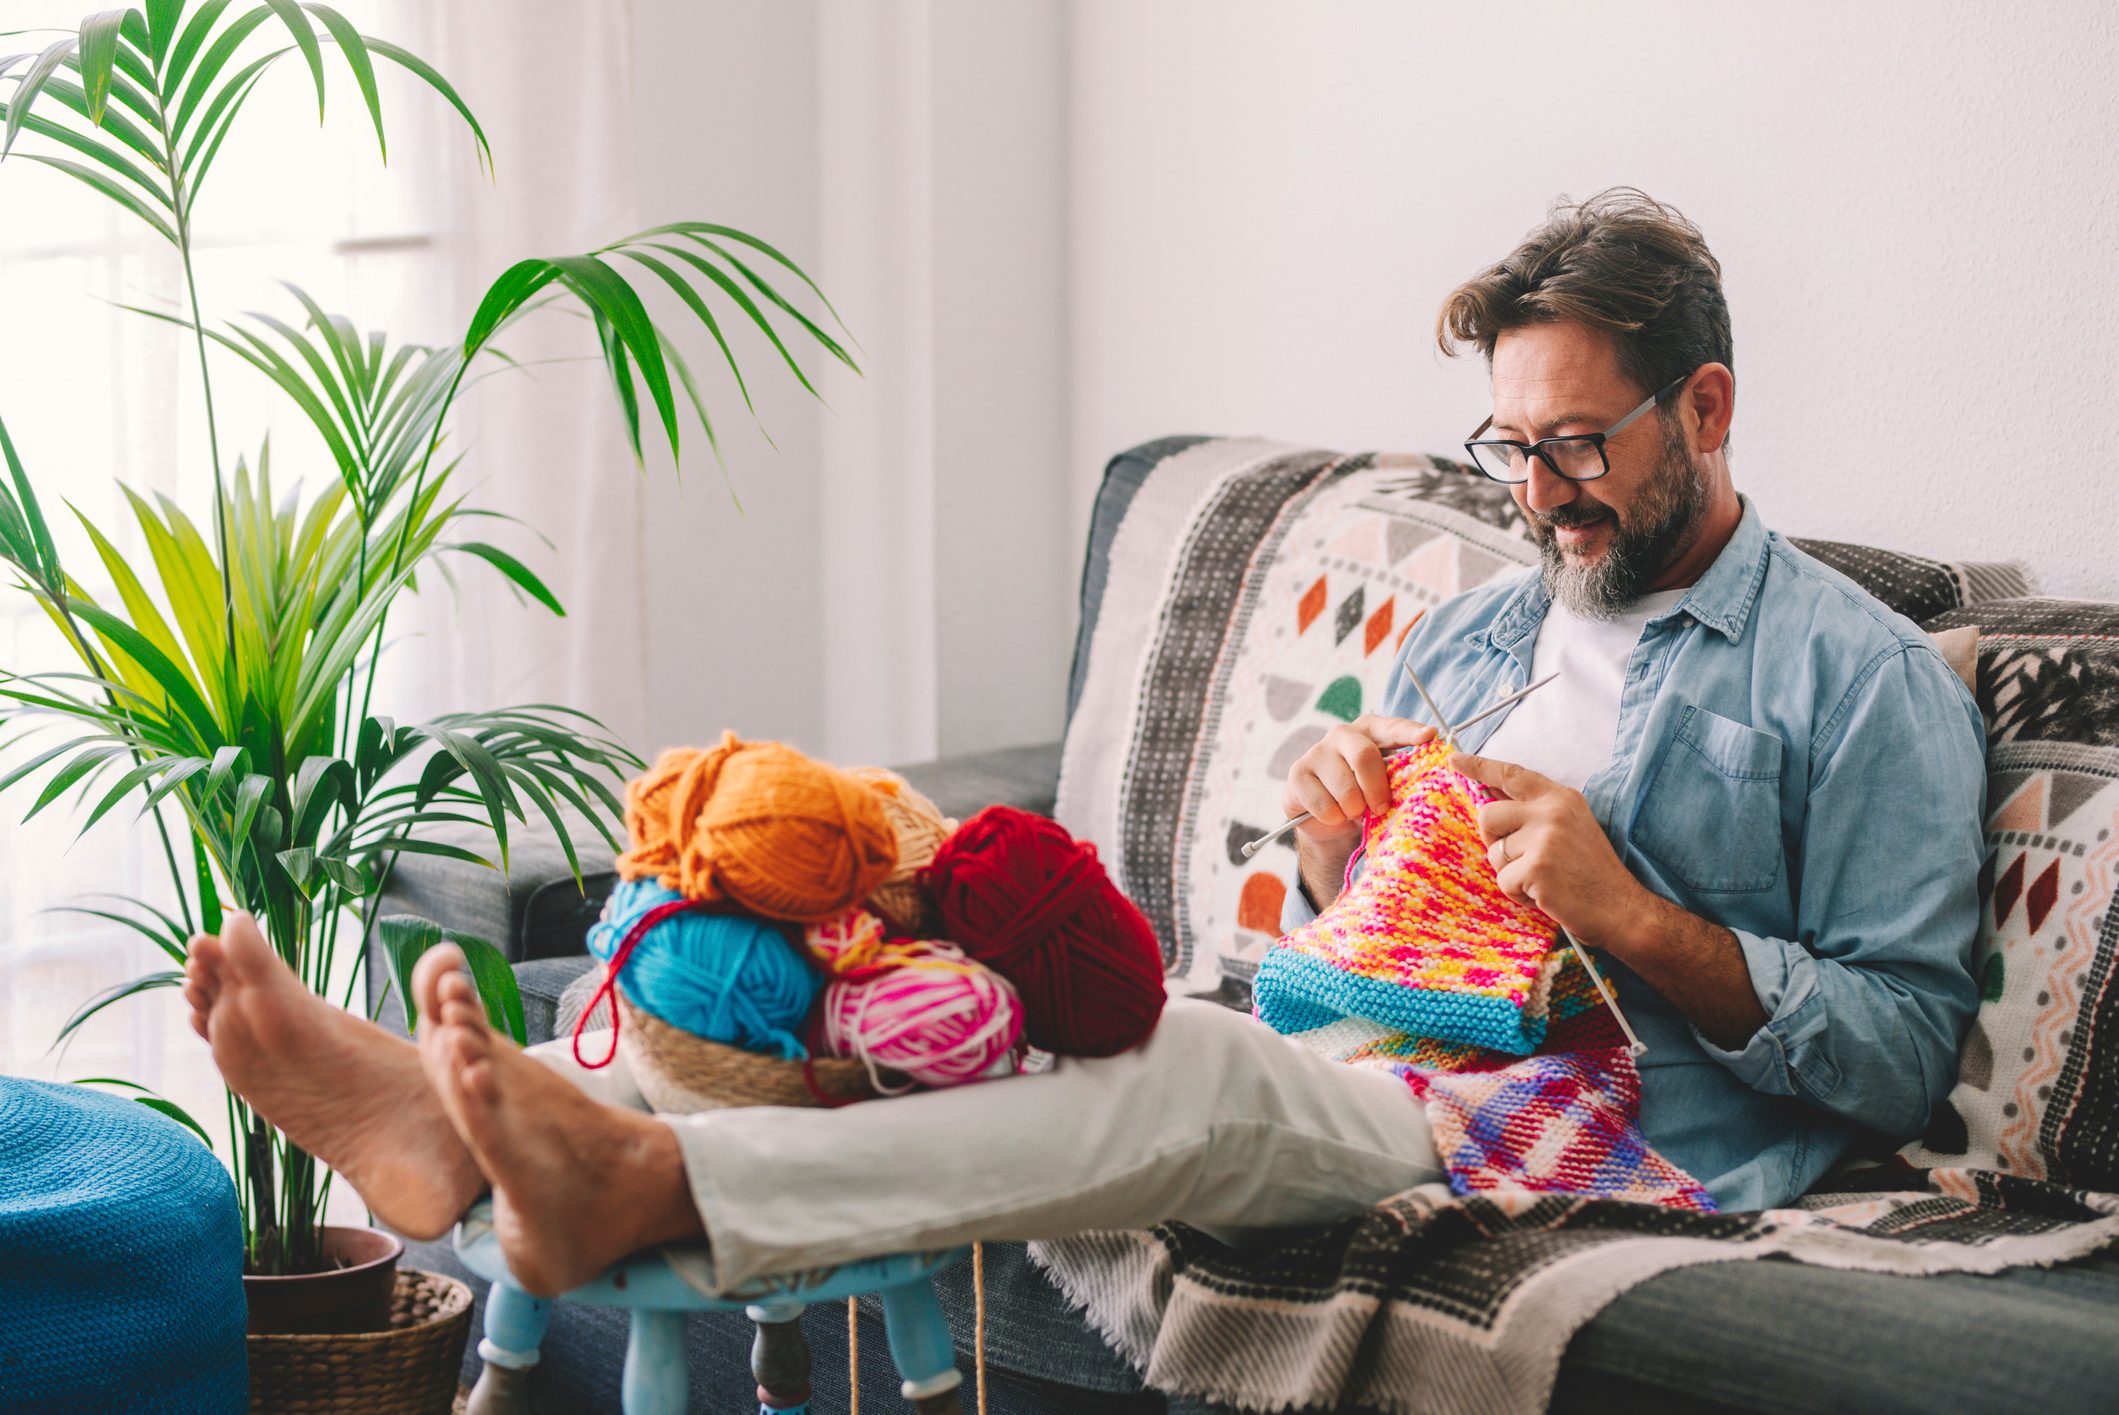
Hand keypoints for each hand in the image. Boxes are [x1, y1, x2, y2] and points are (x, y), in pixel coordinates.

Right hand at [1285, 714, 1436, 842]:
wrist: (1329, 823)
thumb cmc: (1365, 797)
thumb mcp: (1386, 784)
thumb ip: (1400, 775)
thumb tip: (1425, 776)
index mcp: (1369, 731)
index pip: (1391, 727)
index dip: (1409, 731)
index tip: (1429, 735)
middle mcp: (1342, 735)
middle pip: (1364, 756)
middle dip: (1376, 789)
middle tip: (1381, 808)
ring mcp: (1316, 752)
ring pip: (1345, 789)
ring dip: (1354, 810)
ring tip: (1352, 811)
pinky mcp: (1298, 774)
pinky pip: (1324, 805)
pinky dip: (1334, 818)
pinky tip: (1332, 814)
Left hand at [1450, 750, 1648, 951]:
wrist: (1622, 909)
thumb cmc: (1592, 873)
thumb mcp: (1570, 828)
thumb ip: (1534, 812)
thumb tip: (1491, 799)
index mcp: (1561, 798)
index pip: (1512, 775)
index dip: (1480, 766)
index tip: (1455, 760)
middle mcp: (1552, 811)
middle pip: (1488, 815)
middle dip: (1495, 841)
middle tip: (1523, 859)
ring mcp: (1545, 838)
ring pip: (1494, 853)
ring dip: (1512, 873)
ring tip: (1545, 879)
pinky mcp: (1537, 867)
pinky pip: (1504, 881)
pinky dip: (1520, 894)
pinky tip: (1546, 895)